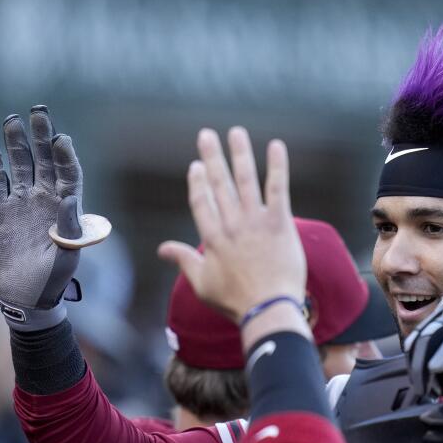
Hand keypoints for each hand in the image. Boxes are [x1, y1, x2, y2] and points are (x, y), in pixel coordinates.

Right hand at [0, 106, 85, 330]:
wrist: (24, 298)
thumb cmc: (52, 280)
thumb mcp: (66, 255)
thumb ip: (69, 227)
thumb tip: (72, 196)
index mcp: (66, 209)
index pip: (68, 174)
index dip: (65, 156)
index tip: (61, 139)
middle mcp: (45, 201)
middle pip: (44, 162)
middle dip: (41, 137)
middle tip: (38, 111)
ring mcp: (22, 205)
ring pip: (19, 167)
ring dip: (16, 144)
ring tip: (11, 120)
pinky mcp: (0, 214)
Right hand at [158, 127, 306, 332]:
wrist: (268, 309)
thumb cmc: (234, 301)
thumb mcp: (202, 283)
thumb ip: (183, 260)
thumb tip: (162, 250)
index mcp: (212, 238)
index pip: (201, 202)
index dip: (197, 182)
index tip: (196, 165)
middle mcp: (231, 224)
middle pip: (219, 184)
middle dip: (212, 157)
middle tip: (207, 135)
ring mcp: (256, 222)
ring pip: (245, 180)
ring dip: (240, 154)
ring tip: (236, 132)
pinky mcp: (280, 223)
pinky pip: (278, 188)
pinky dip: (277, 166)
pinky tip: (276, 146)